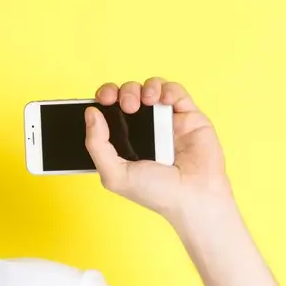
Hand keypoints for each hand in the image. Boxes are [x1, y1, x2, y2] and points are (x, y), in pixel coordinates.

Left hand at [83, 77, 232, 219]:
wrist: (194, 197)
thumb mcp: (115, 175)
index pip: (109, 111)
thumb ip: (97, 145)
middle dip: (125, 91)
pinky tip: (164, 100)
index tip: (103, 99)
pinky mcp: (189, 116)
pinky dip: (168, 89)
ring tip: (146, 101)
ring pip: (152, 88)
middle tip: (127, 105)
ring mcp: (167, 121)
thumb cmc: (157, 193)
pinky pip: (176, 92)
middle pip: (129, 94)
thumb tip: (90, 113)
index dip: (105, 98)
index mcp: (125, 142)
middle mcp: (145, 129)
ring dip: (146, 87)